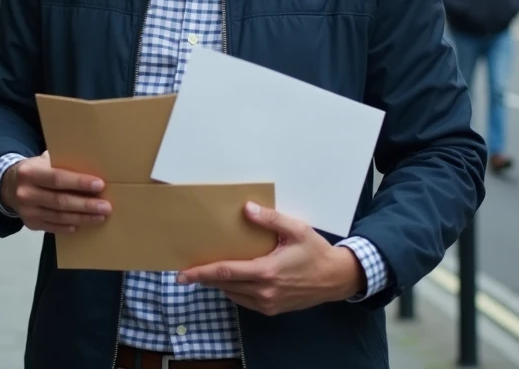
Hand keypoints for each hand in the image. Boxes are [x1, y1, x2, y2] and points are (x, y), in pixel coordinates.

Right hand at [0, 151, 110, 233]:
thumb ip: (61, 163)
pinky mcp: (30, 224)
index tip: (99, 185)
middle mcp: (26, 193)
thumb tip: (90, 164)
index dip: (79, 182)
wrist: (7, 185)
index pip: (57, 179)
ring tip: (100, 216)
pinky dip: (67, 226)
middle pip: (60, 201)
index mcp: (30, 173)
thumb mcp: (41, 160)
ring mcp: (27, 211)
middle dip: (85, 204)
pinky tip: (80, 225)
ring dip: (82, 217)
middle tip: (106, 206)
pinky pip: (52, 227)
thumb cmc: (34, 170)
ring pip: (59, 216)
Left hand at [175, 203, 365, 315]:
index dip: (201, 273)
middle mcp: (264, 292)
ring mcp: (268, 303)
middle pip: (224, 285)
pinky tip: (232, 279)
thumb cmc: (316, 252)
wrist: (336, 278)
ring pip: (233, 295)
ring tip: (207, 272)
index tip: (182, 275)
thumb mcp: (296, 229)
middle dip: (204, 278)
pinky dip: (234, 291)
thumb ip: (270, 219)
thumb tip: (246, 209)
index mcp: (267, 271)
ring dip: (219, 284)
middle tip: (185, 273)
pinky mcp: (273, 309)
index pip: (225, 272)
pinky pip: (244, 301)